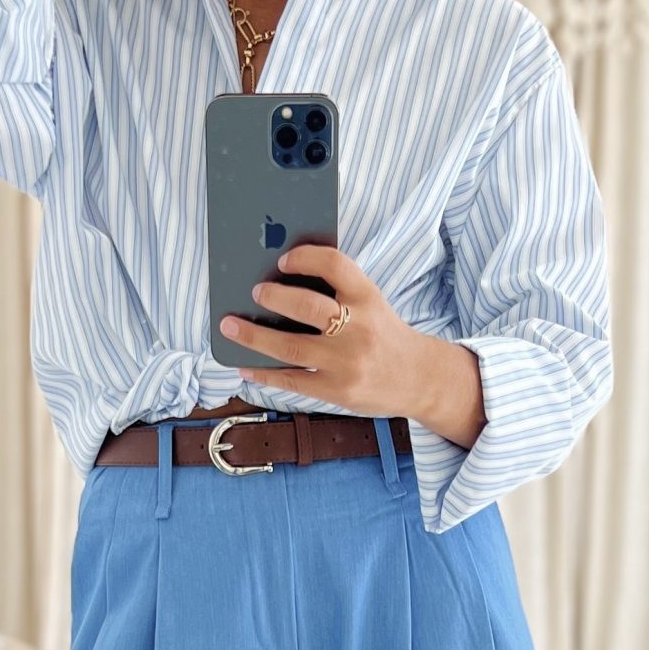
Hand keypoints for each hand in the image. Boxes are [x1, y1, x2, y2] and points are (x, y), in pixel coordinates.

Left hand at [221, 245, 487, 446]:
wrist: (419, 378)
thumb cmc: (385, 335)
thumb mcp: (372, 304)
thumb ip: (338, 292)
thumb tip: (282, 282)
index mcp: (369, 298)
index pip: (335, 265)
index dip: (305, 258)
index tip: (283, 261)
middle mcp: (359, 329)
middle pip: (308, 307)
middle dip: (274, 297)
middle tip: (253, 292)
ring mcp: (347, 363)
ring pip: (291, 347)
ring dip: (253, 336)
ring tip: (229, 326)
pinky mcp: (337, 391)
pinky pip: (292, 380)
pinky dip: (264, 373)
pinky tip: (244, 365)